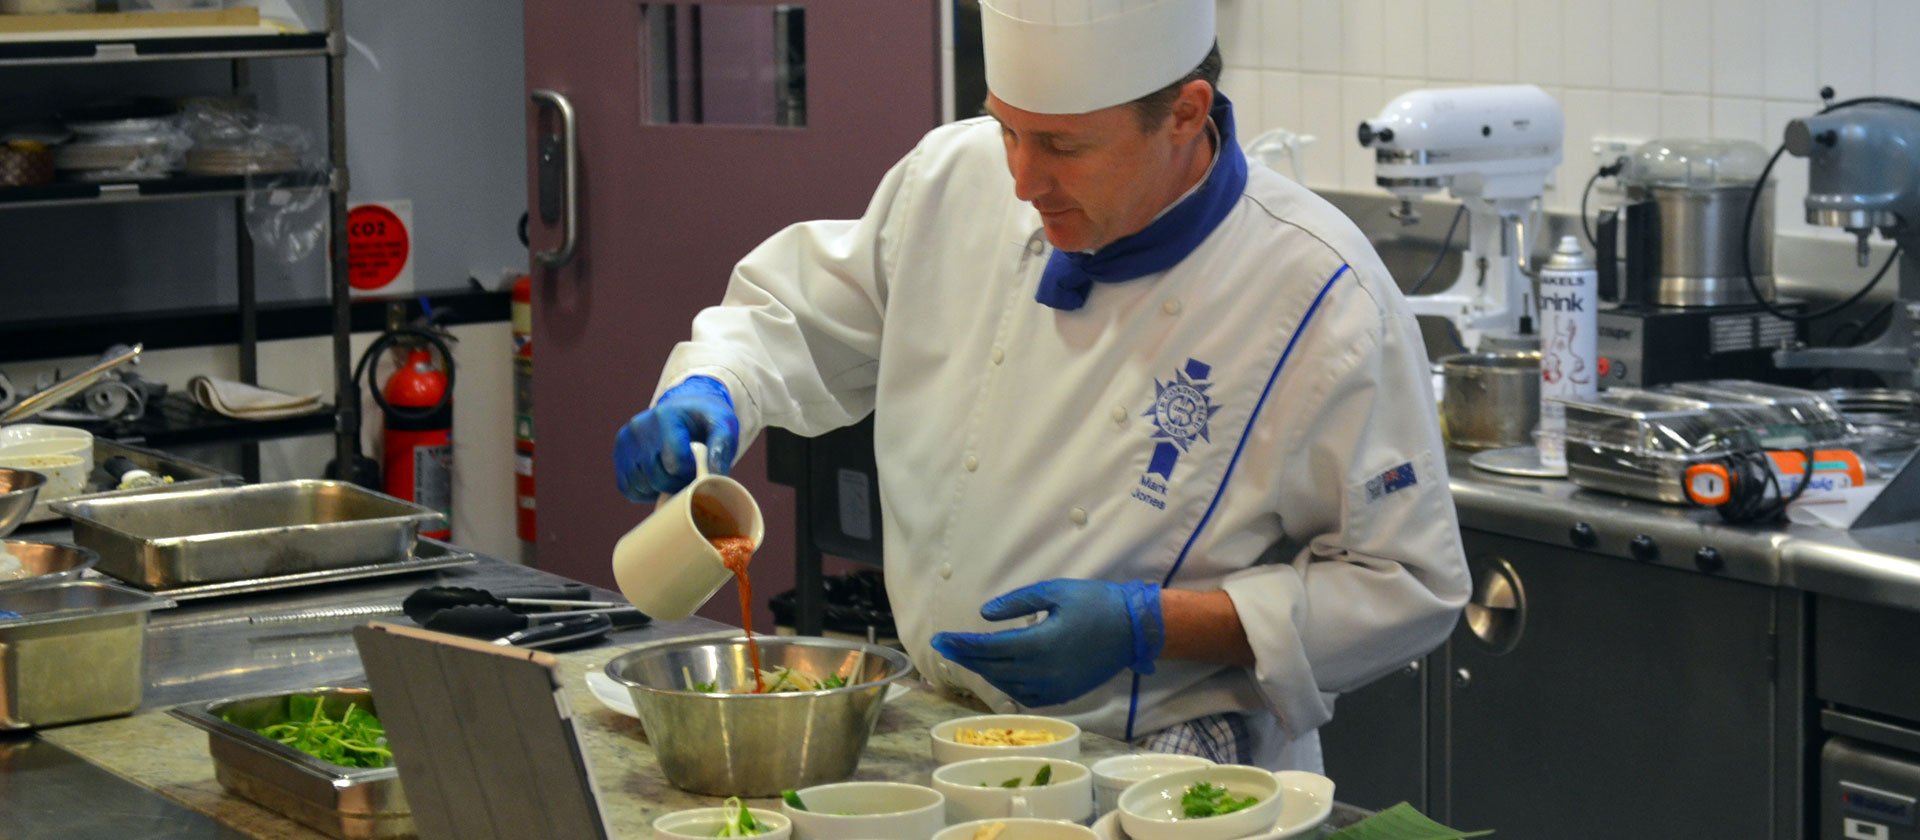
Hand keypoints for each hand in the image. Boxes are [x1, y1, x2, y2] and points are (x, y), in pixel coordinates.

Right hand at [612, 375, 738, 501]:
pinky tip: (660, 479)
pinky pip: (628, 488)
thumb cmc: (706, 419)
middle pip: (658, 478)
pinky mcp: (619, 454)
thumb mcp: (723, 425)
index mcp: (665, 418)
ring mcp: (625, 442)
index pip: (675, 463)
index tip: (699, 466)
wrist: (685, 408)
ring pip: (642, 486)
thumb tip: (713, 477)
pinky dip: (645, 492)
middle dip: (678, 484)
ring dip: (661, 489)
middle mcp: (639, 428)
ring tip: (676, 475)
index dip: (691, 474)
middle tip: (690, 474)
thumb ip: (722, 448)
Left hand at [931, 579, 1163, 707]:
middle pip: (992, 667)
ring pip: (1006, 685)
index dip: (961, 644)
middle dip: (965, 657)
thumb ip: (1017, 603)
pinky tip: (999, 673)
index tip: (940, 639)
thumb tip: (984, 615)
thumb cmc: (1095, 603)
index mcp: (1038, 643)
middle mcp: (1042, 671)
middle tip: (944, 646)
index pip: (988, 648)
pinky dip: (1007, 686)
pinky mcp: (1063, 693)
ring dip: (985, 671)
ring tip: (969, 656)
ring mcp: (1053, 687)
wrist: (1135, 629)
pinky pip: (1025, 696)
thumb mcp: (1055, 591)